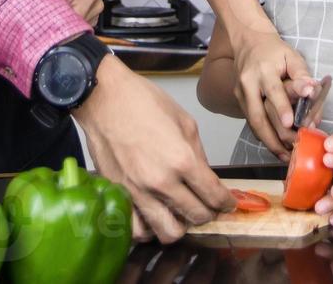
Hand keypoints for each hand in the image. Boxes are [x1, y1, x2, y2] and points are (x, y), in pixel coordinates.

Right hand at [73, 54, 231, 242]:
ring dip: (181, 225)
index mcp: (182, 160)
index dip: (226, 203)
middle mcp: (161, 182)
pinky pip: (137, 230)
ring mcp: (137, 192)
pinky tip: (155, 215)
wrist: (104, 99)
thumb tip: (206, 176)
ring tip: (181, 213)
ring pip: (168, 232)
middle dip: (209, 213)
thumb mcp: (185, 121)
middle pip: (196, 217)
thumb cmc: (144, 103)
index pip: (213, 195)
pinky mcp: (118, 195)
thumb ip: (198, 154)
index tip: (228, 203)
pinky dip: (150, 229)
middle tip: (209, 205)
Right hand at [230, 30, 313, 159]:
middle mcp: (249, 84)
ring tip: (284, 156)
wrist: (248, 42)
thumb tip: (312, 92)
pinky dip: (263, 137)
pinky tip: (275, 147)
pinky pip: (251, 123)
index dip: (281, 107)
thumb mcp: (292, 56)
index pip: (273, 91)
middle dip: (274, 136)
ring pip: (253, 123)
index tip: (290, 123)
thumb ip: (302, 75)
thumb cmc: (275, 51)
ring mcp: (241, 94)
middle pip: (258, 115)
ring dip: (268, 142)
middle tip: (292, 150)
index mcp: (263, 70)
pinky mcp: (239, 101)